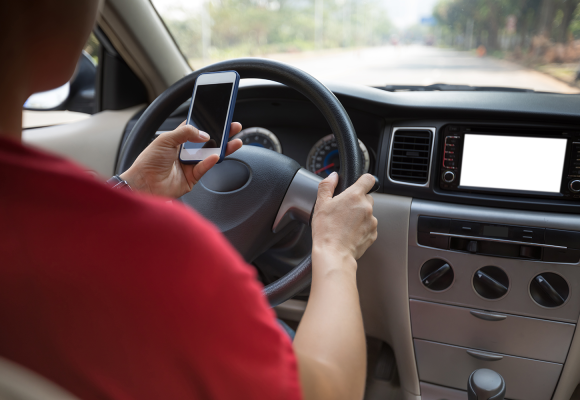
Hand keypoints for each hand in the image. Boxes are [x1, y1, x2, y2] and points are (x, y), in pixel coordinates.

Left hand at [120, 122, 242, 197]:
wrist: (144, 183)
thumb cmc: (149, 161)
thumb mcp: (165, 139)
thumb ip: (185, 133)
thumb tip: (203, 133)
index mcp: (177, 139)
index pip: (196, 128)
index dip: (207, 122)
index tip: (219, 116)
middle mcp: (185, 151)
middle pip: (208, 141)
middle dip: (222, 134)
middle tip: (233, 127)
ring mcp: (190, 164)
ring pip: (210, 154)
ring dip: (223, 148)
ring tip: (234, 141)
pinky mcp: (192, 178)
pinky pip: (204, 168)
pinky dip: (211, 162)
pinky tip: (217, 155)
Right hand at [311, 172, 377, 261]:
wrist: (333, 253)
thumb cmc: (326, 230)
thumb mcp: (321, 204)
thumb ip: (327, 186)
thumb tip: (333, 176)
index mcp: (354, 196)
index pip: (369, 179)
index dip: (364, 180)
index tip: (360, 184)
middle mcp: (366, 207)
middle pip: (367, 197)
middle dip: (357, 201)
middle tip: (344, 210)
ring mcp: (371, 221)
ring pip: (368, 213)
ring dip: (360, 216)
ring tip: (345, 224)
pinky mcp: (373, 234)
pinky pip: (369, 226)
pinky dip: (362, 228)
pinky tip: (350, 233)